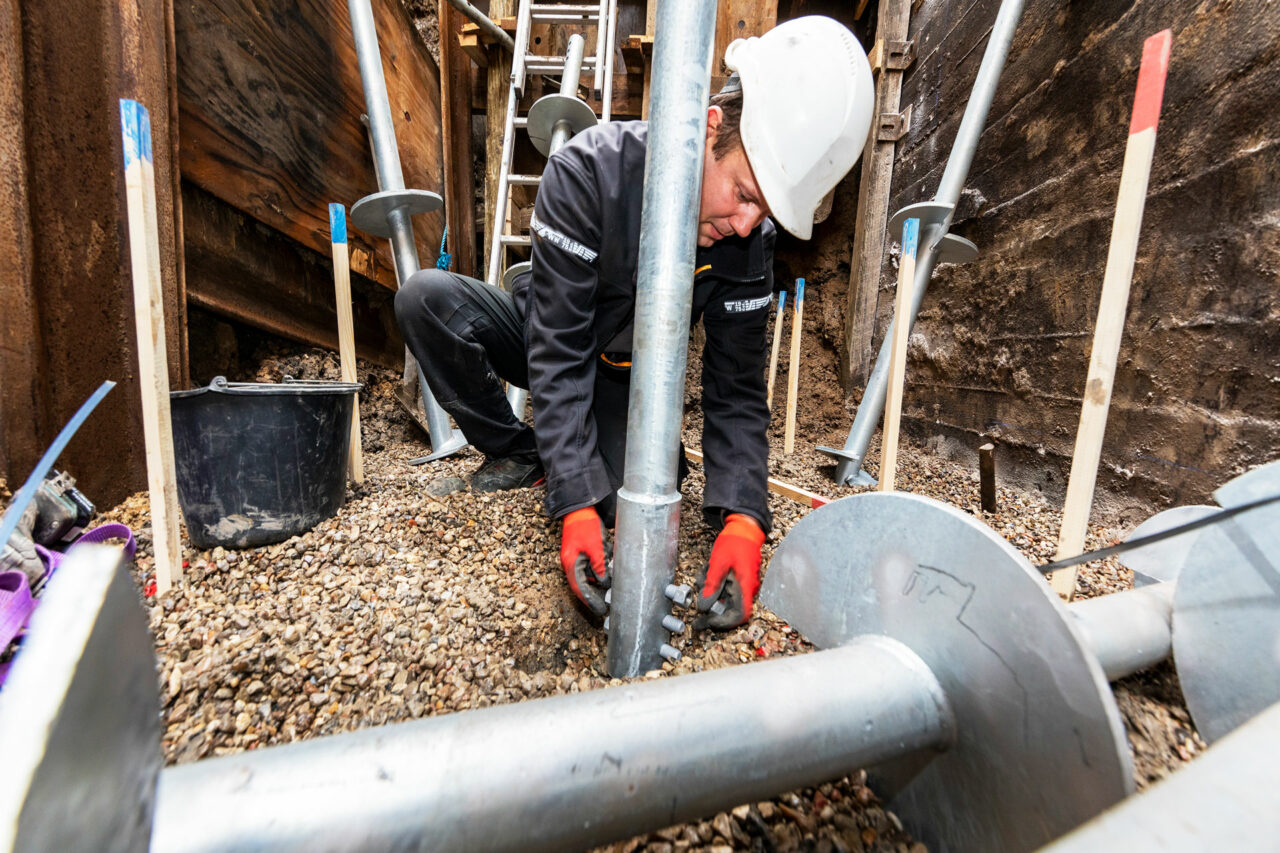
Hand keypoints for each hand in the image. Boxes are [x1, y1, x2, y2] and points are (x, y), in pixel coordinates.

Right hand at [560, 507, 609, 615]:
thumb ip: (599, 564)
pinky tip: (606, 573)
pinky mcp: (580, 553)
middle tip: (604, 606)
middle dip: (592, 596)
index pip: (579, 588)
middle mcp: (570, 563)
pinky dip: (597, 572)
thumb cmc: (586, 525)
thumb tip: (604, 581)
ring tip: (608, 592)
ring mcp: (574, 558)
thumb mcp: (595, 545)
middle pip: (582, 585)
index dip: (589, 601)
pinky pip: (589, 568)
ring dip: (596, 584)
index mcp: (571, 563)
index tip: (599, 610)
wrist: (579, 509)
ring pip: (586, 577)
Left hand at [696, 514, 764, 629]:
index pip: (739, 615)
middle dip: (711, 610)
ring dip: (710, 591)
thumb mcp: (718, 563)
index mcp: (744, 587)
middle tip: (696, 611)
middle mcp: (746, 590)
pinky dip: (712, 583)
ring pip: (723, 599)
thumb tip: (704, 607)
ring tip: (703, 575)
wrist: (744, 528)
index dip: (723, 622)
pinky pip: (723, 589)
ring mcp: (742, 586)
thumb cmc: (735, 542)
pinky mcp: (736, 581)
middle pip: (729, 611)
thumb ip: (712, 585)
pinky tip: (707, 571)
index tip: (708, 621)